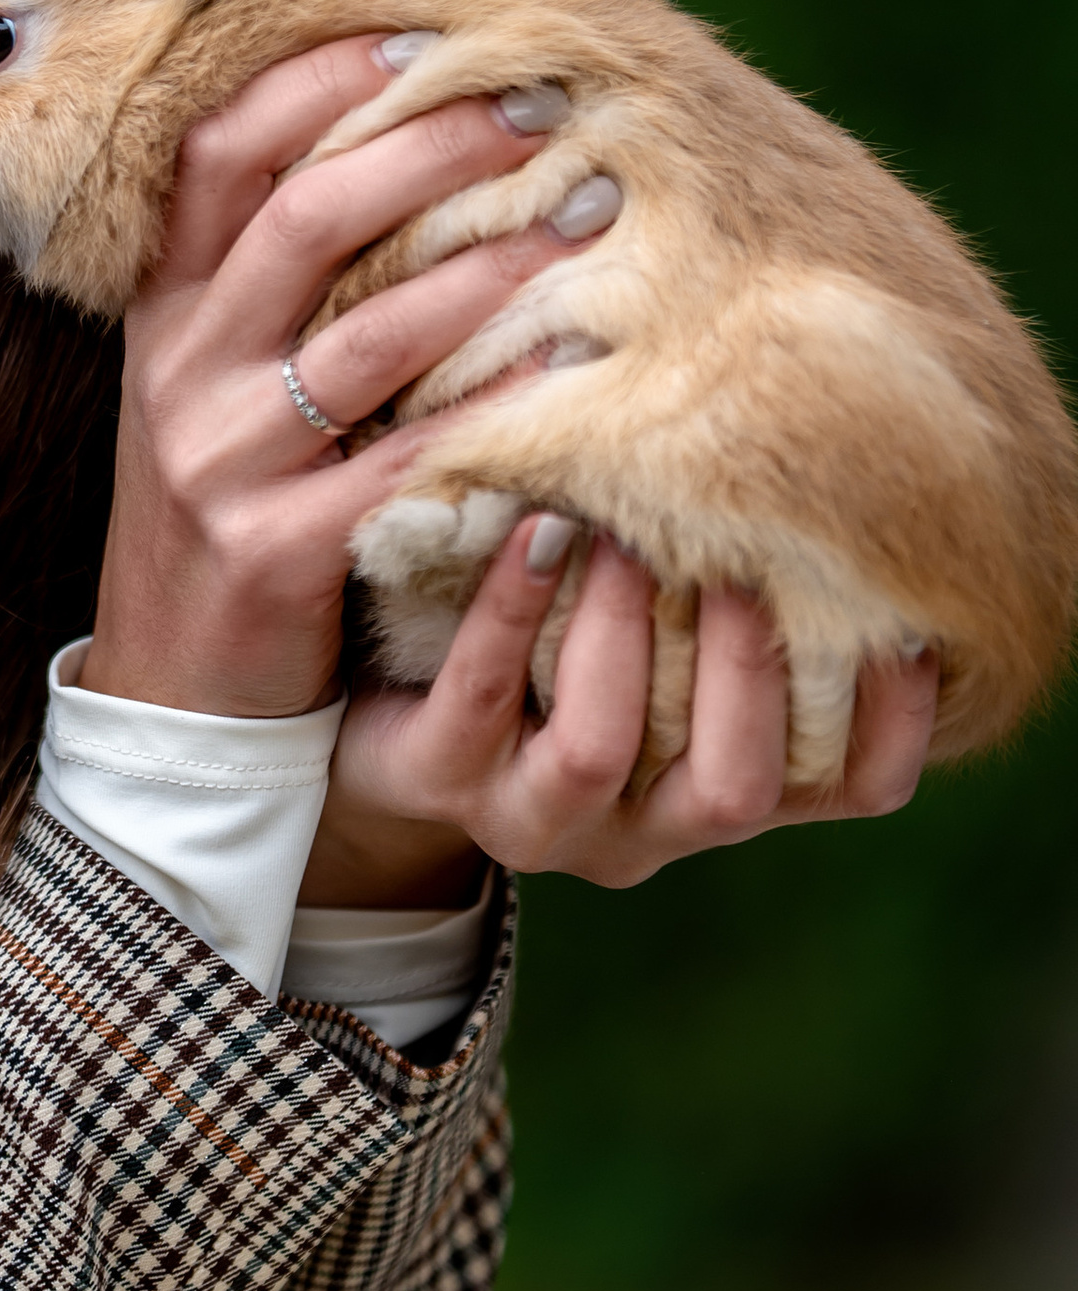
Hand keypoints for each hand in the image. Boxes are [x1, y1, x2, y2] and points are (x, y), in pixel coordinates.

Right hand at [85, 33, 588, 724]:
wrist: (177, 687)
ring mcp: (221, 462)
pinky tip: (579, 374)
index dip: (314, 83)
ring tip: (590, 217)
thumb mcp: (216, 378)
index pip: (220, 153)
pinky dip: (499, 413)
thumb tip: (389, 134)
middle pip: (302, 220)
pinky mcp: (276, 552)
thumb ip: (273, 276)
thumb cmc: (229, 503)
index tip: (423, 37)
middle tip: (541, 108)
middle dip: (430, 149)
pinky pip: (407, 465)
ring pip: (367, 338)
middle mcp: (181, 371)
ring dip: (491, 269)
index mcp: (165, 309)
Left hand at [309, 514, 940, 898]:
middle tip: (740, 541)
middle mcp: (647, 828)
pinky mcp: (432, 778)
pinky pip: (479, 698)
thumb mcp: (671, 612)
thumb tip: (836, 461)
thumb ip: (745, 576)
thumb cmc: (565, 626)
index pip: (859, 786)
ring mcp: (533, 816)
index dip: (896, 710)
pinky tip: (528, 526)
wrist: (386, 685)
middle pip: (738, 783)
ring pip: (600, 751)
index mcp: (726, 788)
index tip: (903, 604)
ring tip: (625, 529)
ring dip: (622, 628)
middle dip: (748, 658)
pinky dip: (511, 607)